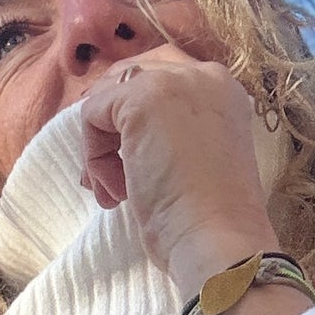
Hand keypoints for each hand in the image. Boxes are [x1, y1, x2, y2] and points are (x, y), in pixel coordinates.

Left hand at [77, 44, 274, 293]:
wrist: (220, 240)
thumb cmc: (209, 218)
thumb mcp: (194, 160)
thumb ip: (169, 134)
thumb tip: (116, 134)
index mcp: (222, 89)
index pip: (159, 80)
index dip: (132, 121)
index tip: (131, 165)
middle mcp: (202, 73)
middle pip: (130, 79)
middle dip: (112, 128)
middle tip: (111, 180)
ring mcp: (172, 81)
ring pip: (109, 97)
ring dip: (102, 148)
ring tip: (116, 193)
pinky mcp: (141, 100)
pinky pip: (92, 113)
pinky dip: (93, 155)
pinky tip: (115, 191)